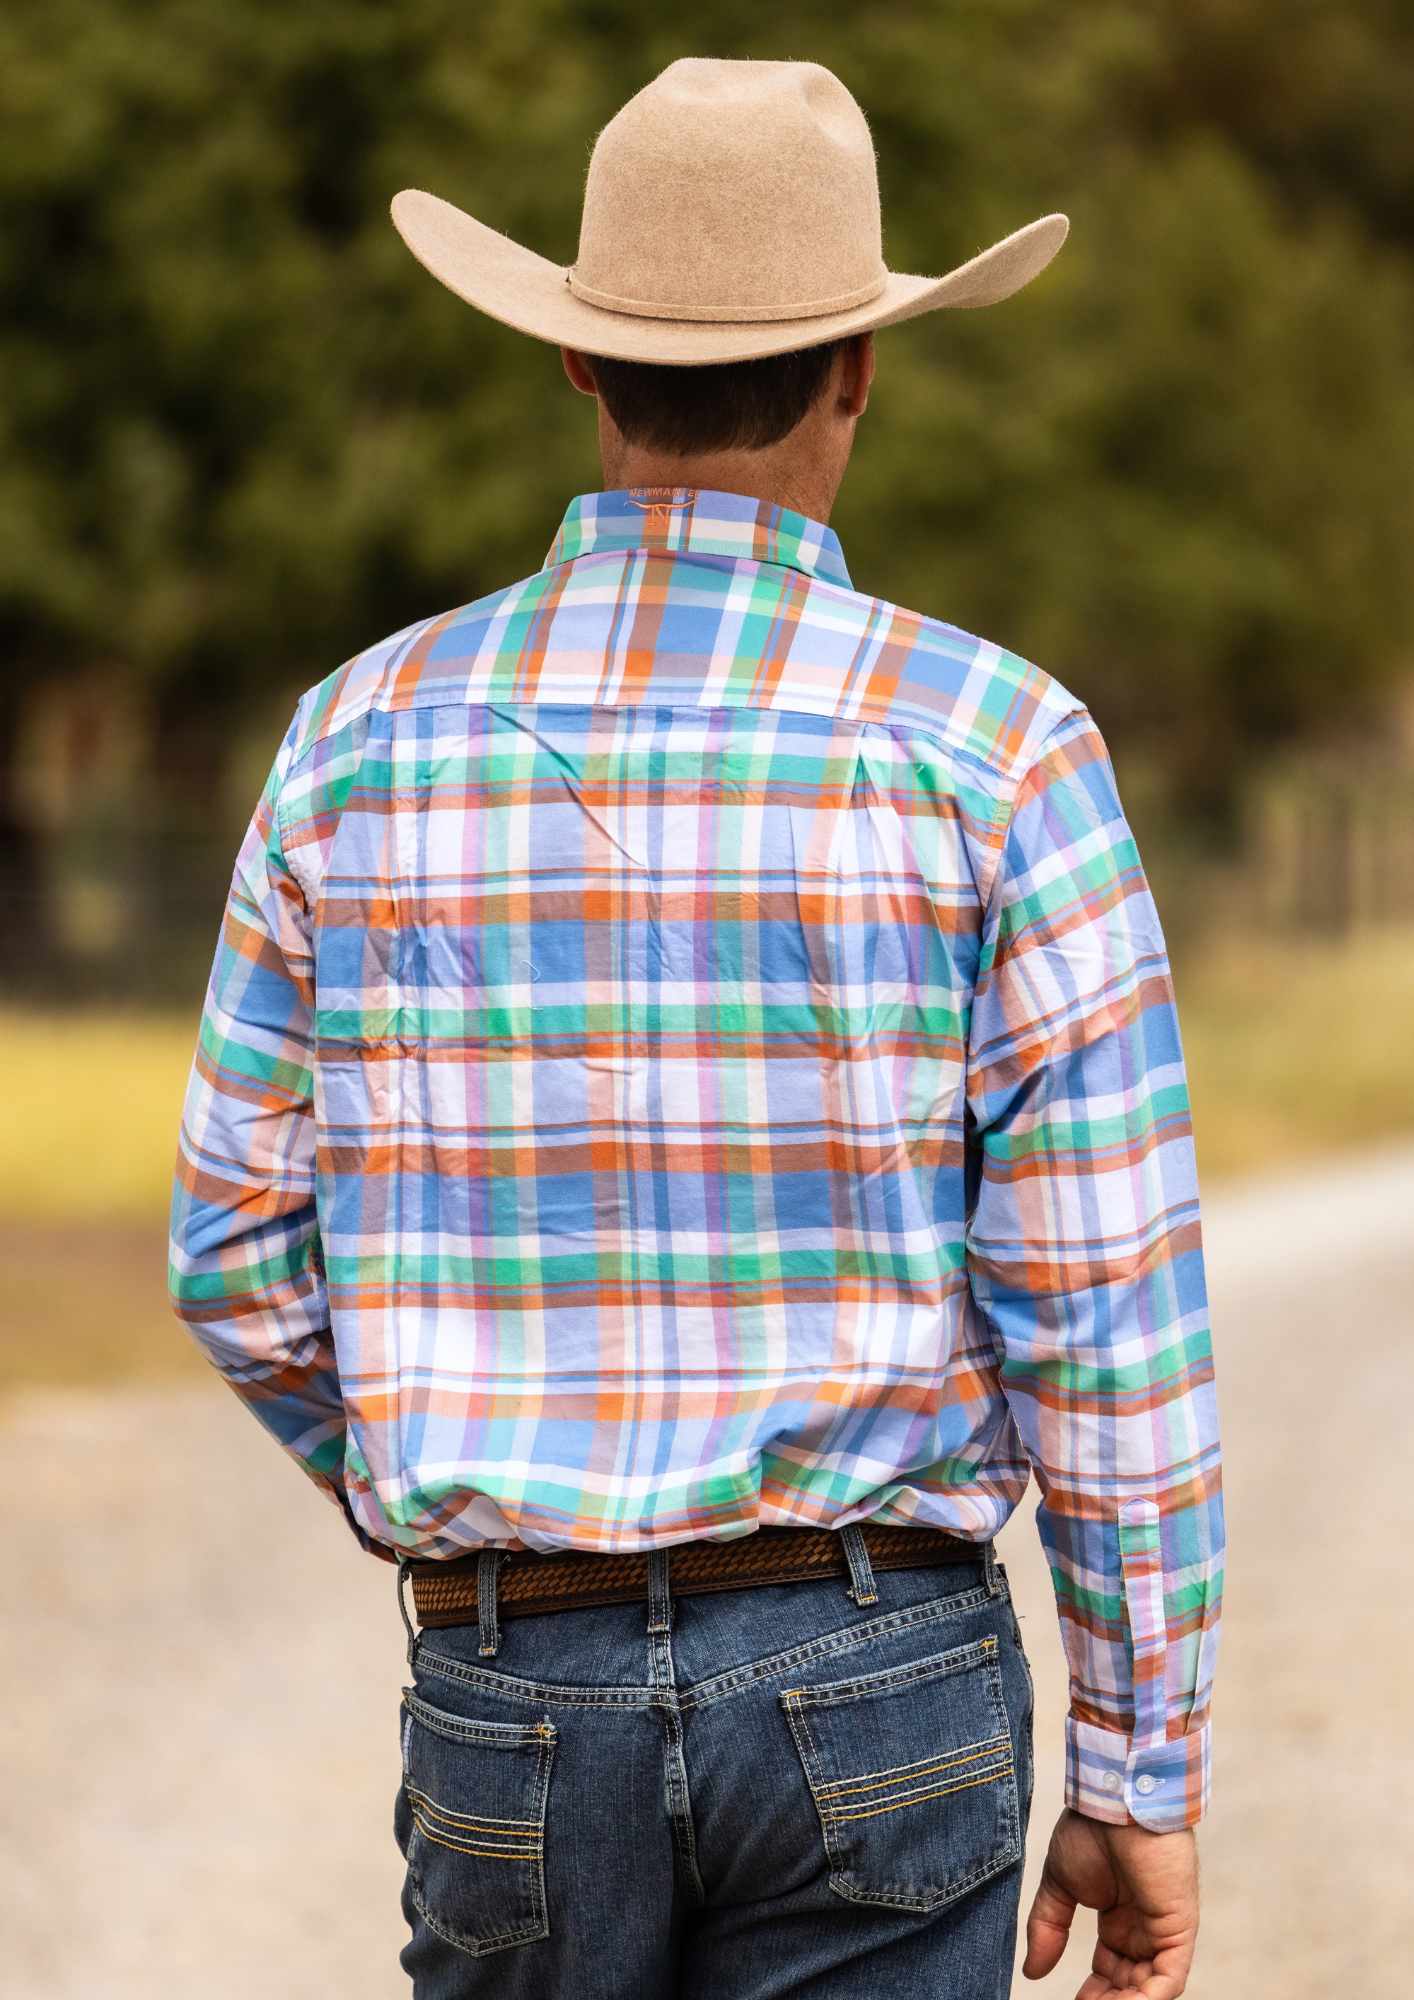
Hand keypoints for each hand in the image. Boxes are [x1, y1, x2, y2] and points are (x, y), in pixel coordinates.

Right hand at [1022, 1808, 1198, 1997]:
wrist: (1114, 1798)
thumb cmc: (1090, 1829)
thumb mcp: (1060, 1885)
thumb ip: (1048, 1927)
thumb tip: (1031, 1972)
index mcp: (1119, 1919)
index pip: (1111, 1972)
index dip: (1095, 1996)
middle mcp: (1143, 1929)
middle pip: (1130, 1987)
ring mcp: (1163, 1930)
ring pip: (1150, 1990)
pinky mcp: (1179, 1928)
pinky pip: (1169, 1979)